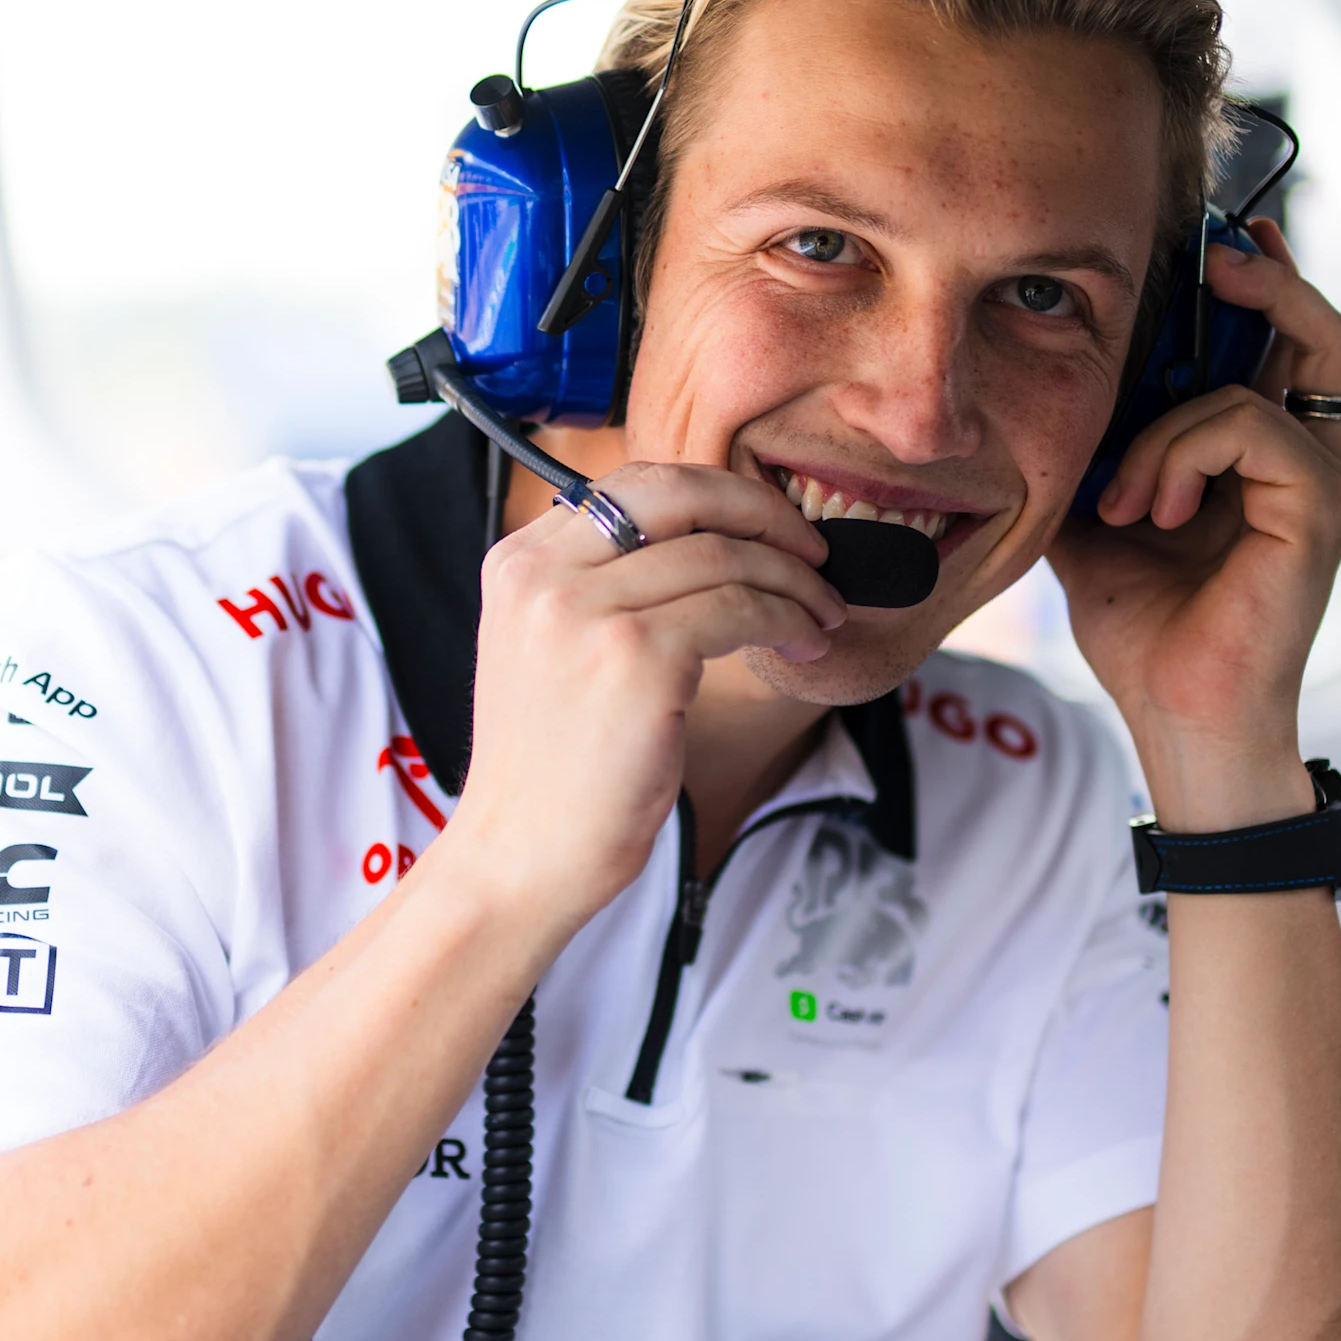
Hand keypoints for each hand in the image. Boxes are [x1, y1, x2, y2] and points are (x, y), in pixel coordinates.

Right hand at [447, 462, 844, 914]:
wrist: (521, 857)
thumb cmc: (550, 771)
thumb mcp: (547, 651)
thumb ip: (599, 588)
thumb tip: (706, 546)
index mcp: (519, 563)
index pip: (634, 483)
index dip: (717, 497)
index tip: (766, 530)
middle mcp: (544, 573)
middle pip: (680, 493)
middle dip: (764, 512)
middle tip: (812, 551)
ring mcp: (586, 611)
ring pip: (722, 553)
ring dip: (793, 580)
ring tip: (821, 615)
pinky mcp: (635, 656)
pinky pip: (740, 608)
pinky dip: (788, 620)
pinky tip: (803, 646)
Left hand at [1050, 218, 1340, 827]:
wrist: (1175, 715)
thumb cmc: (1145, 629)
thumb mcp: (1094, 517)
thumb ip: (1093, 449)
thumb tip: (1040, 385)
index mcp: (1264, 459)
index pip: (1282, 344)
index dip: (1257, 283)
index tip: (1215, 242)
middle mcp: (1310, 462)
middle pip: (1321, 332)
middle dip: (1267, 279)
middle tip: (1218, 251)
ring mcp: (1325, 484)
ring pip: (1262, 380)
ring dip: (1168, 424)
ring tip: (1127, 497)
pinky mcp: (1321, 508)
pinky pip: (1249, 426)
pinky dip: (1181, 454)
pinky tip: (1148, 511)